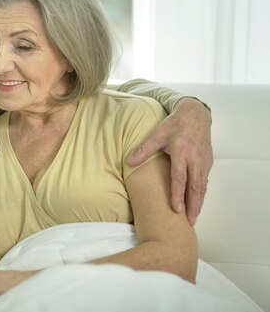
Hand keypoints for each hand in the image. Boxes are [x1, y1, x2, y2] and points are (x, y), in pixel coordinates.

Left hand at [127, 98, 212, 224]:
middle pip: (195, 186)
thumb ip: (144, 150)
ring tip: (194, 217)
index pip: (180, 177)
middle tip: (190, 222)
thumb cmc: (174, 124)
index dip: (178, 194)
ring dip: (199, 202)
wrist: (196, 115)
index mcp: (182, 152)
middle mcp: (195, 158)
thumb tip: (128, 163)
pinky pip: (205, 181)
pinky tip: (197, 202)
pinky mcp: (208, 162)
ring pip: (203, 186)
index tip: (176, 209)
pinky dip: (202, 193)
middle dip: (193, 205)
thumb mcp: (157, 134)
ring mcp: (204, 161)